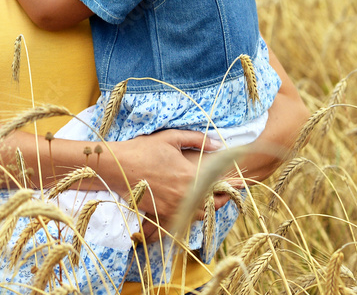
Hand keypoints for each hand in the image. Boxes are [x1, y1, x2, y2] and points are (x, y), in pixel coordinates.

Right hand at [106, 130, 221, 222]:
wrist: (117, 167)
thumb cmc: (142, 149)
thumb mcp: (170, 138)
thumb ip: (197, 140)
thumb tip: (217, 144)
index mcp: (190, 175)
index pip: (220, 184)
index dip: (231, 184)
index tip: (239, 182)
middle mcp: (185, 195)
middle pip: (214, 203)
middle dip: (222, 198)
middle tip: (225, 191)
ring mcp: (173, 206)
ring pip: (200, 214)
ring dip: (207, 207)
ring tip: (209, 198)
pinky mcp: (162, 213)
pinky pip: (184, 218)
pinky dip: (190, 213)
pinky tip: (190, 204)